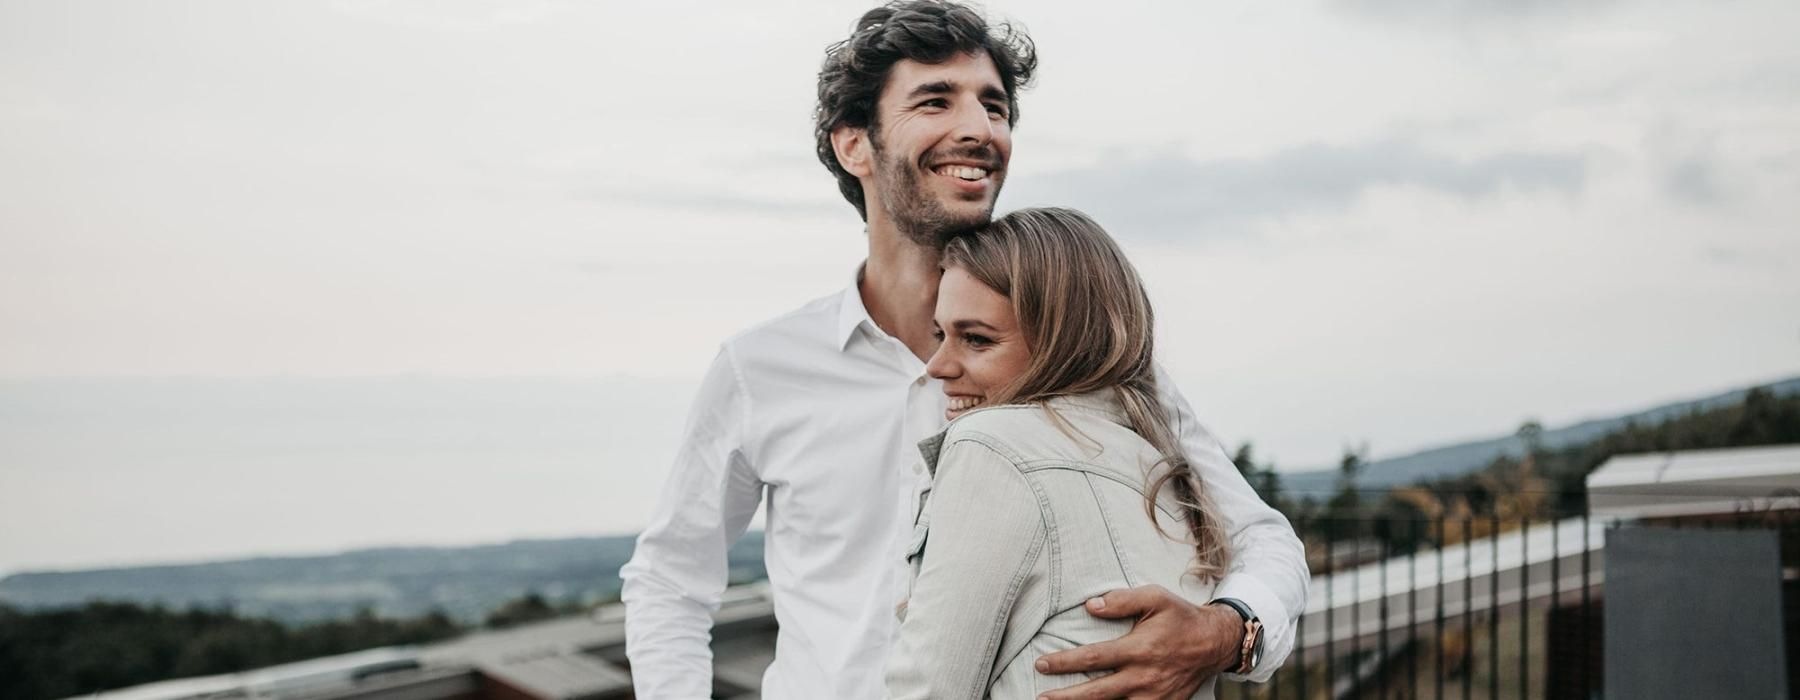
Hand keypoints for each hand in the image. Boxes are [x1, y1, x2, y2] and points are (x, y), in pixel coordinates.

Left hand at [1032, 585, 1242, 699]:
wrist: (1215, 643)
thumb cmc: (1181, 617)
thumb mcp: (1156, 598)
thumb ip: (1122, 600)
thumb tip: (1091, 606)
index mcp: (1139, 649)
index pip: (1093, 658)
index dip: (1064, 662)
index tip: (1041, 664)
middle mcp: (1144, 677)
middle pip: (1097, 693)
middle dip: (1066, 698)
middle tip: (1040, 698)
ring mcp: (1153, 697)